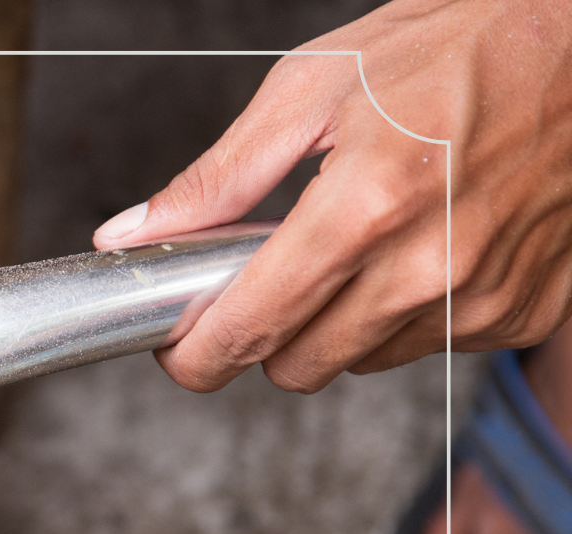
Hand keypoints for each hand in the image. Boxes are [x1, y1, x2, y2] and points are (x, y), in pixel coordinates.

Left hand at [93, 0, 571, 392]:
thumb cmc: (461, 46)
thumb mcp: (314, 87)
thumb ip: (217, 177)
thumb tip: (132, 234)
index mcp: (365, 207)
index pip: (251, 329)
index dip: (196, 355)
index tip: (178, 348)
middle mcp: (428, 266)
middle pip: (298, 366)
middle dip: (266, 333)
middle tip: (269, 274)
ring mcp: (482, 297)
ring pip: (361, 361)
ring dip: (340, 319)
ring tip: (363, 237)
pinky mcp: (522, 312)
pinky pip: (430, 345)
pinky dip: (409, 310)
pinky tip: (424, 242)